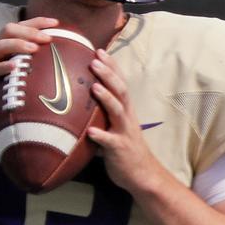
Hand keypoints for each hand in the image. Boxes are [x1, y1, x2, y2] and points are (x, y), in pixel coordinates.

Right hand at [0, 17, 57, 124]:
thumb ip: (20, 63)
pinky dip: (2, 66)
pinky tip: (14, 67)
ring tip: (35, 48)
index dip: (36, 22)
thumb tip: (50, 63)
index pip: (18, 27)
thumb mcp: (5, 71)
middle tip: (48, 37)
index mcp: (0, 47)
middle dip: (30, 31)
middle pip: (9, 30)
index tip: (56, 22)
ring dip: (18, 44)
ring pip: (0, 45)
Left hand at [87, 49, 164, 192]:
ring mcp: (124, 132)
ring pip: (117, 111)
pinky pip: (110, 141)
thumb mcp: (117, 125)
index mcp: (126, 109)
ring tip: (94, 86)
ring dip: (106, 98)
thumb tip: (82, 98)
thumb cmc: (125, 148)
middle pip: (120, 91)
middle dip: (108, 74)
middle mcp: (127, 117)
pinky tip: (91, 131)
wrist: (143, 174)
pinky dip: (101, 135)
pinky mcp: (120, 149)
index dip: (111, 66)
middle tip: (94, 60)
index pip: (120, 82)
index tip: (99, 50)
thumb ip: (104, 112)